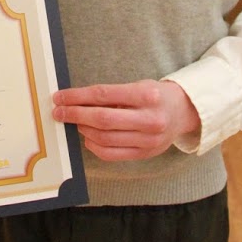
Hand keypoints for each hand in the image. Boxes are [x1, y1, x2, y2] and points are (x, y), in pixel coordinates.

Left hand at [51, 79, 199, 160]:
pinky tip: (88, 136)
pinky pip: (111, 154)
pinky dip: (93, 146)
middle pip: (102, 119)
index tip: (60, 97)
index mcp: (146, 95)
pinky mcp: (145, 154)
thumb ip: (111, 95)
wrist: (183, 112)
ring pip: (104, 138)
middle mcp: (149, 119)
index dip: (77, 96)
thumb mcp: (137, 86)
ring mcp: (148, 140)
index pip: (103, 94)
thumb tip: (76, 102)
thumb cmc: (155, 96)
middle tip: (59, 112)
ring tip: (75, 122)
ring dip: (83, 129)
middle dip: (75, 115)